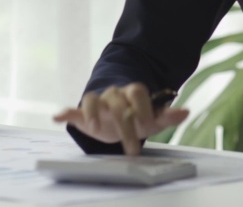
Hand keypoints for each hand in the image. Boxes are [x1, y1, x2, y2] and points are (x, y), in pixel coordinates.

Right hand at [52, 83, 189, 155]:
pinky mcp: (84, 113)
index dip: (141, 106)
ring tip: (94, 126)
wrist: (117, 117)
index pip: (137, 92)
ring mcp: (99, 102)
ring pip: (94, 100)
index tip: (146, 123)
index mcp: (133, 93)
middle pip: (117, 102)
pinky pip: (73, 109)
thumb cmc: (136, 117)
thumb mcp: (153, 119)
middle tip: (132, 149)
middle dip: (125, 125)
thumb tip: (186, 111)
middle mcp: (115, 94)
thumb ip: (167, 115)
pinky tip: (56, 117)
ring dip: (93, 112)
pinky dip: (64, 113)